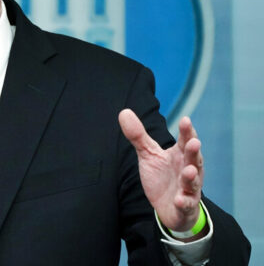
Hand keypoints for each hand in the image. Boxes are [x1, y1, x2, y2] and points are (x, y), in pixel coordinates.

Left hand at [118, 109, 203, 233]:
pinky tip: (180, 200)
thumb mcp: (148, 155)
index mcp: (180, 156)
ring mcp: (188, 189)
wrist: (169, 207)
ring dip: (191, 177)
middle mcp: (188, 170)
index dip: (186, 131)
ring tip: (189, 171)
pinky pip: (186, 205)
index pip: (185, 141)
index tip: (185, 120)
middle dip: (194, 152)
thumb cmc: (162, 177)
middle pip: (193, 159)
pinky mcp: (185, 207)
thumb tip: (124, 111)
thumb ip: (139, 136)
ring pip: (193, 182)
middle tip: (194, 142)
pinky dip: (184, 203)